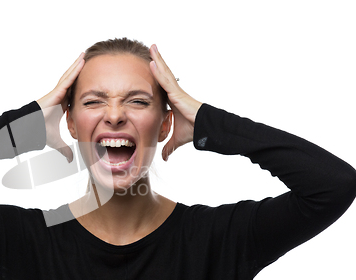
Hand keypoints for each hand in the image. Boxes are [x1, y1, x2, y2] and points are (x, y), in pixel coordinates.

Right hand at [37, 52, 84, 161]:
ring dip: (77, 65)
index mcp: (61, 104)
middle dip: (79, 70)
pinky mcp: (55, 92)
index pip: (74, 91)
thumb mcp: (57, 142)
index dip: (81, 83)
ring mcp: (57, 93)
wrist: (28, 130)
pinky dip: (74, 70)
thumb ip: (65, 149)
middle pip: (71, 80)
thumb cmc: (38, 132)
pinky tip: (81, 61)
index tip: (90, 78)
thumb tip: (71, 159)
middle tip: (88, 59)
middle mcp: (59, 96)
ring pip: (69, 76)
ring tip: (85, 55)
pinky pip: (67, 79)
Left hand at [149, 44, 202, 160]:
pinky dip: (159, 71)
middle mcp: (174, 92)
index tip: (150, 64)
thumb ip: (169, 146)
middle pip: (163, 74)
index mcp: (172, 100)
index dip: (156, 74)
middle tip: (150, 48)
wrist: (205, 129)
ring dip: (158, 59)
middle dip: (157, 61)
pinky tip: (153, 62)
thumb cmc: (194, 130)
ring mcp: (176, 91)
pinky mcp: (177, 93)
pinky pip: (166, 80)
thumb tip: (165, 157)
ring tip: (151, 47)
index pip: (161, 84)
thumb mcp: (177, 139)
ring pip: (164, 73)